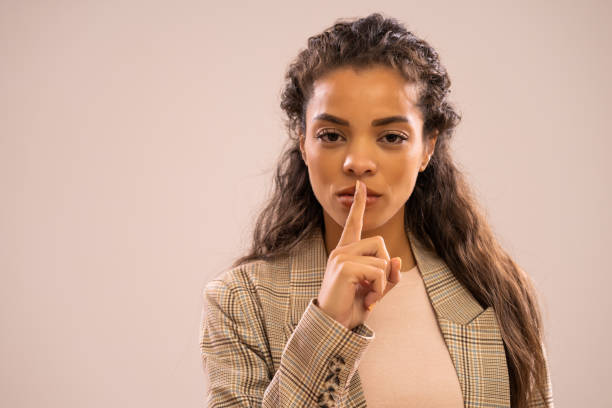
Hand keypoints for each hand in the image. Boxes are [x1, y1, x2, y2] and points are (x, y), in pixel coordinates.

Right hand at [316, 179, 401, 329]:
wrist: (334, 324)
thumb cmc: (351, 306)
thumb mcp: (376, 290)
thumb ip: (388, 275)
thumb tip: (396, 260)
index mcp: (346, 252)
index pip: (353, 223)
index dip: (358, 204)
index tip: (361, 185)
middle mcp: (342, 250)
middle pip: (379, 243)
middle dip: (385, 266)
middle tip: (374, 289)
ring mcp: (341, 257)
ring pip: (381, 259)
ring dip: (382, 283)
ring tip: (368, 296)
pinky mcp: (344, 268)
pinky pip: (378, 272)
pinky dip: (379, 290)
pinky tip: (367, 300)